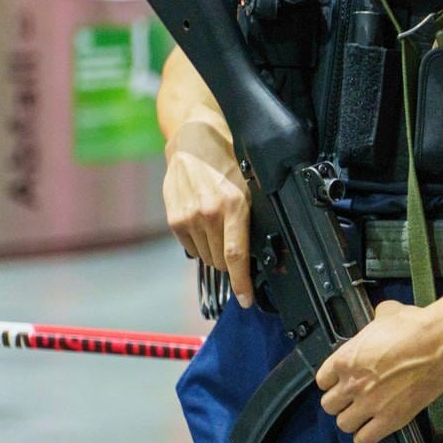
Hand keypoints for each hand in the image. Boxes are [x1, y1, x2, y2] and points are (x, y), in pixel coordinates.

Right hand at [162, 119, 253, 307]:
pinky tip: (206, 223)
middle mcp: (209, 214)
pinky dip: (201, 243)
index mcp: (233, 206)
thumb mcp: (252, 184)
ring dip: (216, 250)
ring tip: (220, 226)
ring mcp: (189, 218)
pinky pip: (191, 248)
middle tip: (237, 242)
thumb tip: (268, 249)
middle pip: (222, 261)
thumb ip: (255, 216)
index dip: (242, 282)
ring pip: (207, 256)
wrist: (192, 143)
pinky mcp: (174, 220)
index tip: (246, 300)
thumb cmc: (228, 162)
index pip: (237, 256)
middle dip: (232, 260)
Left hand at [317, 301, 442, 442]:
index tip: (342, 381)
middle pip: (329, 405)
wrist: (440, 344)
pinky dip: (366, 436)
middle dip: (341, 402)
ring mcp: (370, 404)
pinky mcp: (389, 419)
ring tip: (364, 414)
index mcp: (346, 359)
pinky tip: (374, 428)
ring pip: (343, 424)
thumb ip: (376, 319)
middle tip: (354, 398)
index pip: (322, 380)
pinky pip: (364, 439)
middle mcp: (352, 384)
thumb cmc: (416, 326)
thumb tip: (382, 315)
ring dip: (353, 420)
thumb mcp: (388, 313)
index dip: (333, 381)